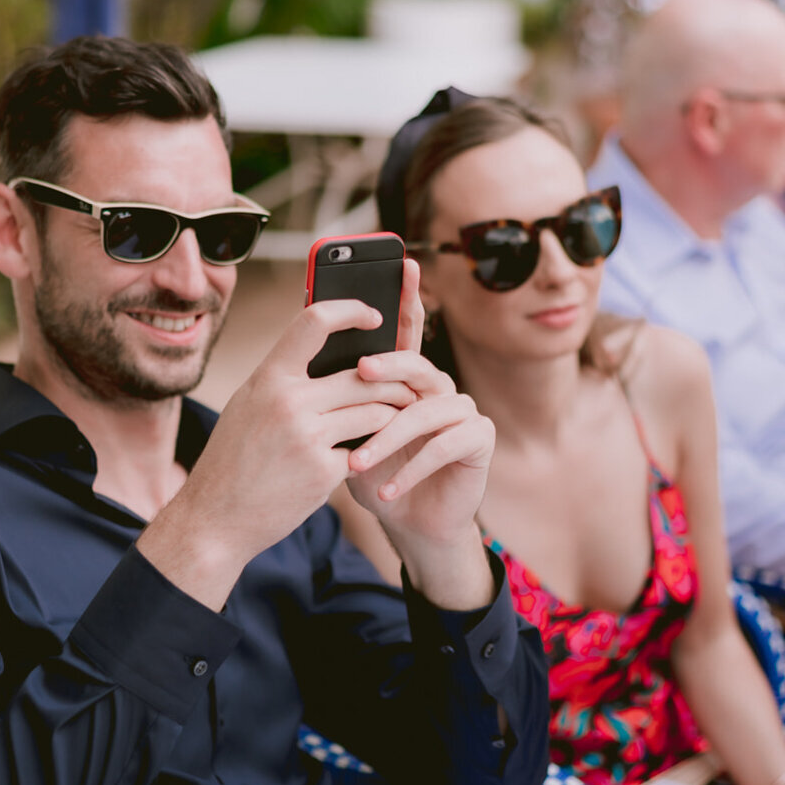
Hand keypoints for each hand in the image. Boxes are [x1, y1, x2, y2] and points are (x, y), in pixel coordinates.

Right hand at [139, 297, 414, 606]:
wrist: (215, 518)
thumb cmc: (234, 458)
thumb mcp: (249, 405)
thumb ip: (285, 379)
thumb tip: (329, 351)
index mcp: (268, 378)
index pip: (315, 321)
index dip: (351, 310)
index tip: (374, 316)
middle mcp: (288, 401)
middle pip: (364, 375)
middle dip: (395, 381)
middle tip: (409, 386)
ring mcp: (307, 437)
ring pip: (375, 412)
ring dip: (392, 417)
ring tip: (396, 421)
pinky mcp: (323, 472)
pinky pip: (364, 451)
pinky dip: (369, 454)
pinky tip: (365, 459)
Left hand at [343, 262, 495, 601]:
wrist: (406, 521)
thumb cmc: (373, 473)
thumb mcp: (346, 434)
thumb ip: (338, 398)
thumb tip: (305, 363)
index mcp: (408, 377)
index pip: (407, 329)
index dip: (408, 296)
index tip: (404, 263)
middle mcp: (439, 385)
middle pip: (416, 363)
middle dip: (388, 367)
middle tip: (360, 372)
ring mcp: (463, 409)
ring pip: (425, 409)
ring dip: (386, 440)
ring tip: (353, 465)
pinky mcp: (479, 438)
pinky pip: (446, 443)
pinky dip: (411, 468)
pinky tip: (387, 490)